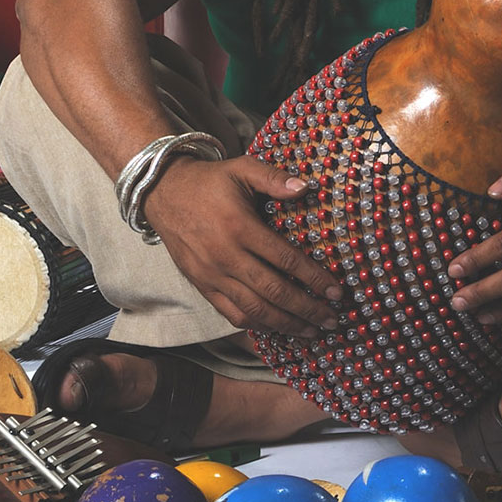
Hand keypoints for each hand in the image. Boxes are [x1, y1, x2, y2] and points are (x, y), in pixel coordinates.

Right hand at [143, 155, 344, 336]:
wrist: (164, 194)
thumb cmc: (209, 181)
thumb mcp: (242, 168)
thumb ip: (274, 178)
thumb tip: (306, 188)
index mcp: (240, 228)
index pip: (286, 260)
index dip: (314, 279)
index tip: (337, 292)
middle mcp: (226, 257)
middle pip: (274, 292)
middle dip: (307, 309)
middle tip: (332, 320)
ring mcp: (212, 275)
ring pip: (254, 310)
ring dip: (286, 324)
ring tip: (311, 332)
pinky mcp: (202, 286)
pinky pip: (231, 314)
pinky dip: (257, 326)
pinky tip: (277, 329)